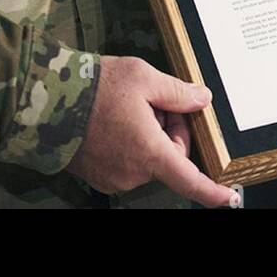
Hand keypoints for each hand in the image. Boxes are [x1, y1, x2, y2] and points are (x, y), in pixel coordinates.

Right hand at [68, 55, 236, 206]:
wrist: (47, 101)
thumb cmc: (95, 87)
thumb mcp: (143, 77)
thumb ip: (177, 92)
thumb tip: (202, 100)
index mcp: (149, 152)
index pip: (189, 180)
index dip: (211, 192)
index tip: (229, 198)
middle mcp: (133, 172)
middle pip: (169, 157)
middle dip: (170, 131)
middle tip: (155, 103)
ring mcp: (114, 177)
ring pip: (147, 158)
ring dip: (147, 136)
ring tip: (128, 108)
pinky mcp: (98, 176)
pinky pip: (127, 162)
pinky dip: (129, 144)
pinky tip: (114, 120)